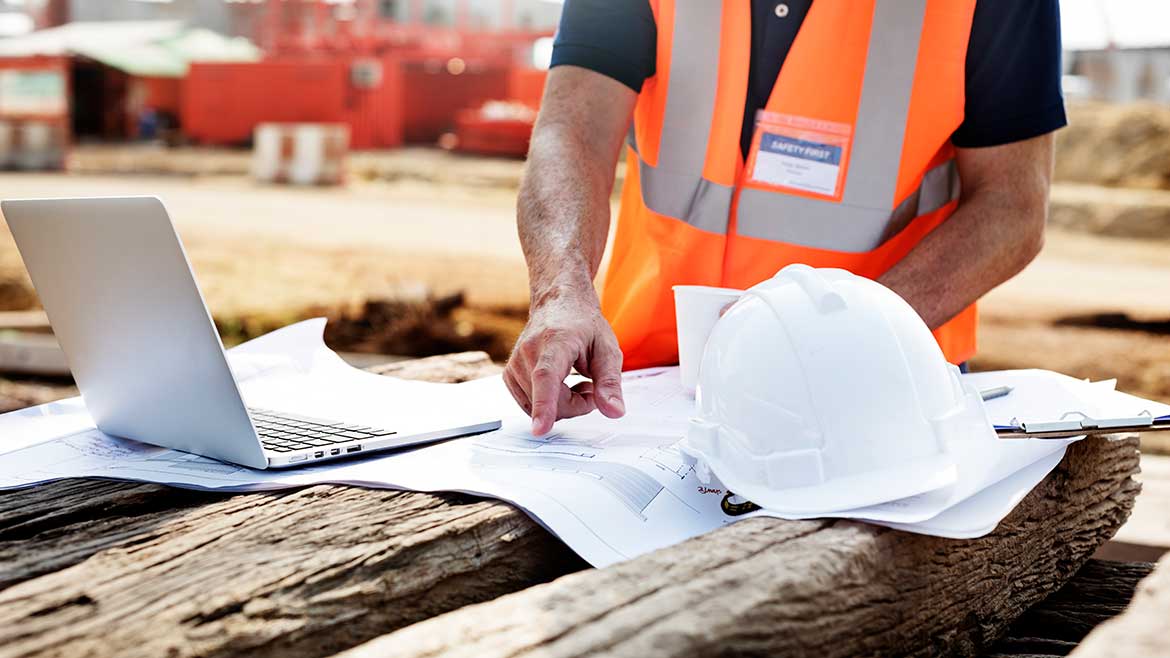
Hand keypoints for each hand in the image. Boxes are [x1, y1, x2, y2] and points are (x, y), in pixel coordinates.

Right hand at [505, 293, 625, 434]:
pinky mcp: (509, 376)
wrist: (558, 303)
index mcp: (555, 343)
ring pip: (540, 409)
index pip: (546, 378)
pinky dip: (548, 402)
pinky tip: (559, 384)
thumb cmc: (584, 326)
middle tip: (591, 385)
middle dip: (577, 404)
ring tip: (574, 379)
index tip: (540, 429)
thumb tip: (615, 412)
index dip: (545, 406)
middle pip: (553, 403)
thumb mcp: (608, 350)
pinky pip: (531, 406)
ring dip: (563, 403)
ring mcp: (514, 365)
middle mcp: (528, 352)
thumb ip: (610, 383)